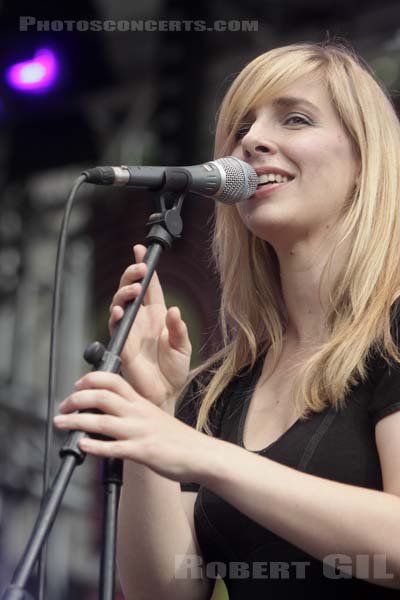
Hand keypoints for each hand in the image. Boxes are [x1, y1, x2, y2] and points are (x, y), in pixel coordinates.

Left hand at [53, 372, 215, 482]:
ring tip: (61, 423)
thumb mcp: (154, 416)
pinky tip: (81, 445)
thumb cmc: (177, 438)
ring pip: (102, 421)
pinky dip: (94, 446)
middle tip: (63, 406)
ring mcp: (139, 432)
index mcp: (141, 402)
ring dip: (76, 421)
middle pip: (102, 396)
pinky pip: (113, 448)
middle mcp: (138, 413)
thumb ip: (134, 412)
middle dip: (77, 398)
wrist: (201, 454)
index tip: (77, 385)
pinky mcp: (142, 452)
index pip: (113, 380)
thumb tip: (110, 413)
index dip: (91, 379)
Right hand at [109, 244, 191, 409]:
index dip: (145, 268)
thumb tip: (173, 310)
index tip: (141, 250)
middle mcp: (141, 319)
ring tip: (135, 289)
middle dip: (132, 275)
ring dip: (125, 293)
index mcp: (157, 315)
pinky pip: (115, 326)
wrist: (165, 394)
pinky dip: (117, 316)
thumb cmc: (174, 370)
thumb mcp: (183, 347)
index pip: (149, 286)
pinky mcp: (122, 343)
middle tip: (139, 269)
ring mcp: (130, 330)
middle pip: (130, 290)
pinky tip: (122, 311)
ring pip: (119, 303)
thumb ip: (179, 329)